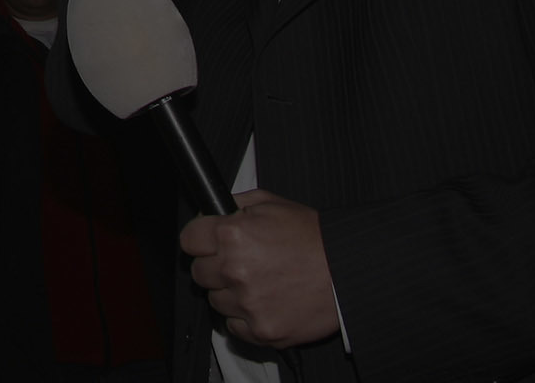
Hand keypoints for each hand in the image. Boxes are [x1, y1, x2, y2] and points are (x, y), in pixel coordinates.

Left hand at [180, 189, 338, 350]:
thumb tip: (211, 212)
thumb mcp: (271, 203)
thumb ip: (235, 204)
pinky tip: (264, 300)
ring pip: (215, 301)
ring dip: (229, 292)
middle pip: (198, 272)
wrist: (345, 271)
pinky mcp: (260, 330)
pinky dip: (244, 316)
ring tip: (258, 280)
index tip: (206, 241)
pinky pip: (233, 326)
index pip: (188, 240)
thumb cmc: (311, 236)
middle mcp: (235, 270)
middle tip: (238, 260)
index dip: (199, 238)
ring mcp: (247, 304)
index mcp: (233, 235)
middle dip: (214, 265)